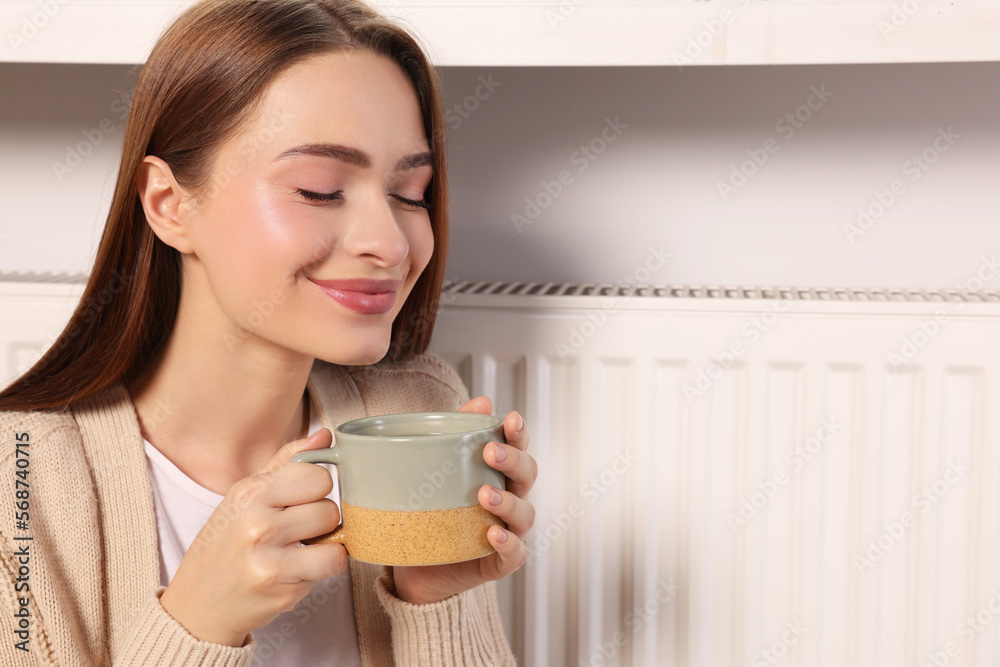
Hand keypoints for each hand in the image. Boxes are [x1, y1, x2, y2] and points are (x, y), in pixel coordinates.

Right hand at [160, 429, 346, 645]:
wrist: (196, 607)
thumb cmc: (224, 547)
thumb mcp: (244, 497)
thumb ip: (286, 463)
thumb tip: (325, 436)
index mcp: (249, 492)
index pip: (317, 474)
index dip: (316, 489)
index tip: (300, 502)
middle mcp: (257, 522)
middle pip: (329, 506)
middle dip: (319, 519)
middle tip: (295, 532)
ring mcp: (269, 558)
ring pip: (334, 536)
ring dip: (324, 545)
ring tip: (298, 550)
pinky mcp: (282, 589)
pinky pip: (330, 565)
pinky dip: (322, 569)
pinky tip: (297, 570)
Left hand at [392, 397, 537, 604]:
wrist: (418, 567)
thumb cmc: (435, 513)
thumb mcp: (440, 472)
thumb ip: (457, 435)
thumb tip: (482, 401)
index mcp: (500, 474)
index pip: (519, 447)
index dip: (519, 433)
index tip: (511, 419)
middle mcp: (511, 500)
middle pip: (527, 475)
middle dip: (513, 460)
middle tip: (490, 452)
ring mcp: (508, 531)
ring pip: (525, 513)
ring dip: (508, 501)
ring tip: (484, 495)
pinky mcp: (498, 562)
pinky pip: (515, 554)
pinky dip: (508, 543)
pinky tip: (493, 534)